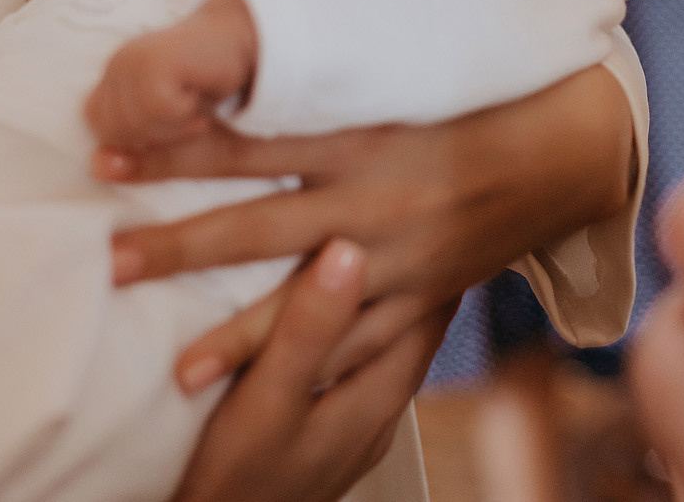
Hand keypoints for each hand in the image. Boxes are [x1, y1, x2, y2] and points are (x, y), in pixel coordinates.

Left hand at [86, 0, 259, 156]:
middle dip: (158, 137)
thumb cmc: (214, 90)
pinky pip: (158, 109)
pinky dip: (187, 112)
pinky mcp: (154, 61)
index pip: (99, 125)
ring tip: (197, 104)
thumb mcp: (174, 134)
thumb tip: (96, 168)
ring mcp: (133, 61)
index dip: (137, 137)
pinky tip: (202, 95)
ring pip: (134, 125)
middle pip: (115, 133)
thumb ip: (140, 154)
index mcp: (115, 78)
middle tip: (190, 113)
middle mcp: (117, 66)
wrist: (248, 43)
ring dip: (176, 127)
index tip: (173, 119)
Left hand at [92, 65, 635, 391]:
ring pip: (305, 305)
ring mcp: (400, 257)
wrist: (565, 146)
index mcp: (362, 133)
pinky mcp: (426, 296)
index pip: (249, 142)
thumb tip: (243, 50)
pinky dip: (318, 367)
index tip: (109, 154)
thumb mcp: (400, 72)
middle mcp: (375, 198)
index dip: (175, 149)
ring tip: (177, 369)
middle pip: (258, 228)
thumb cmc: (475, 96)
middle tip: (111, 259)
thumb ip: (325, 74)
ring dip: (237, 335)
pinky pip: (367, 344)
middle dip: (180, 247)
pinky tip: (278, 394)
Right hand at [171, 239, 455, 501]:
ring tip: (393, 262)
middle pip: (415, 334)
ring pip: (387, 355)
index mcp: (377, 395)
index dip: (439, 261)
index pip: (430, 313)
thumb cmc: (236, 481)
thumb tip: (348, 249)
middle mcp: (378, 416)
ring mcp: (353, 435)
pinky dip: (357, 338)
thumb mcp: (268, 400)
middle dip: (422, 280)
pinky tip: (336, 329)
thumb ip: (308, 328)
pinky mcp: (324, 446)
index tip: (446, 209)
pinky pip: (356, 375)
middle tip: (430, 222)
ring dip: (388, 309)